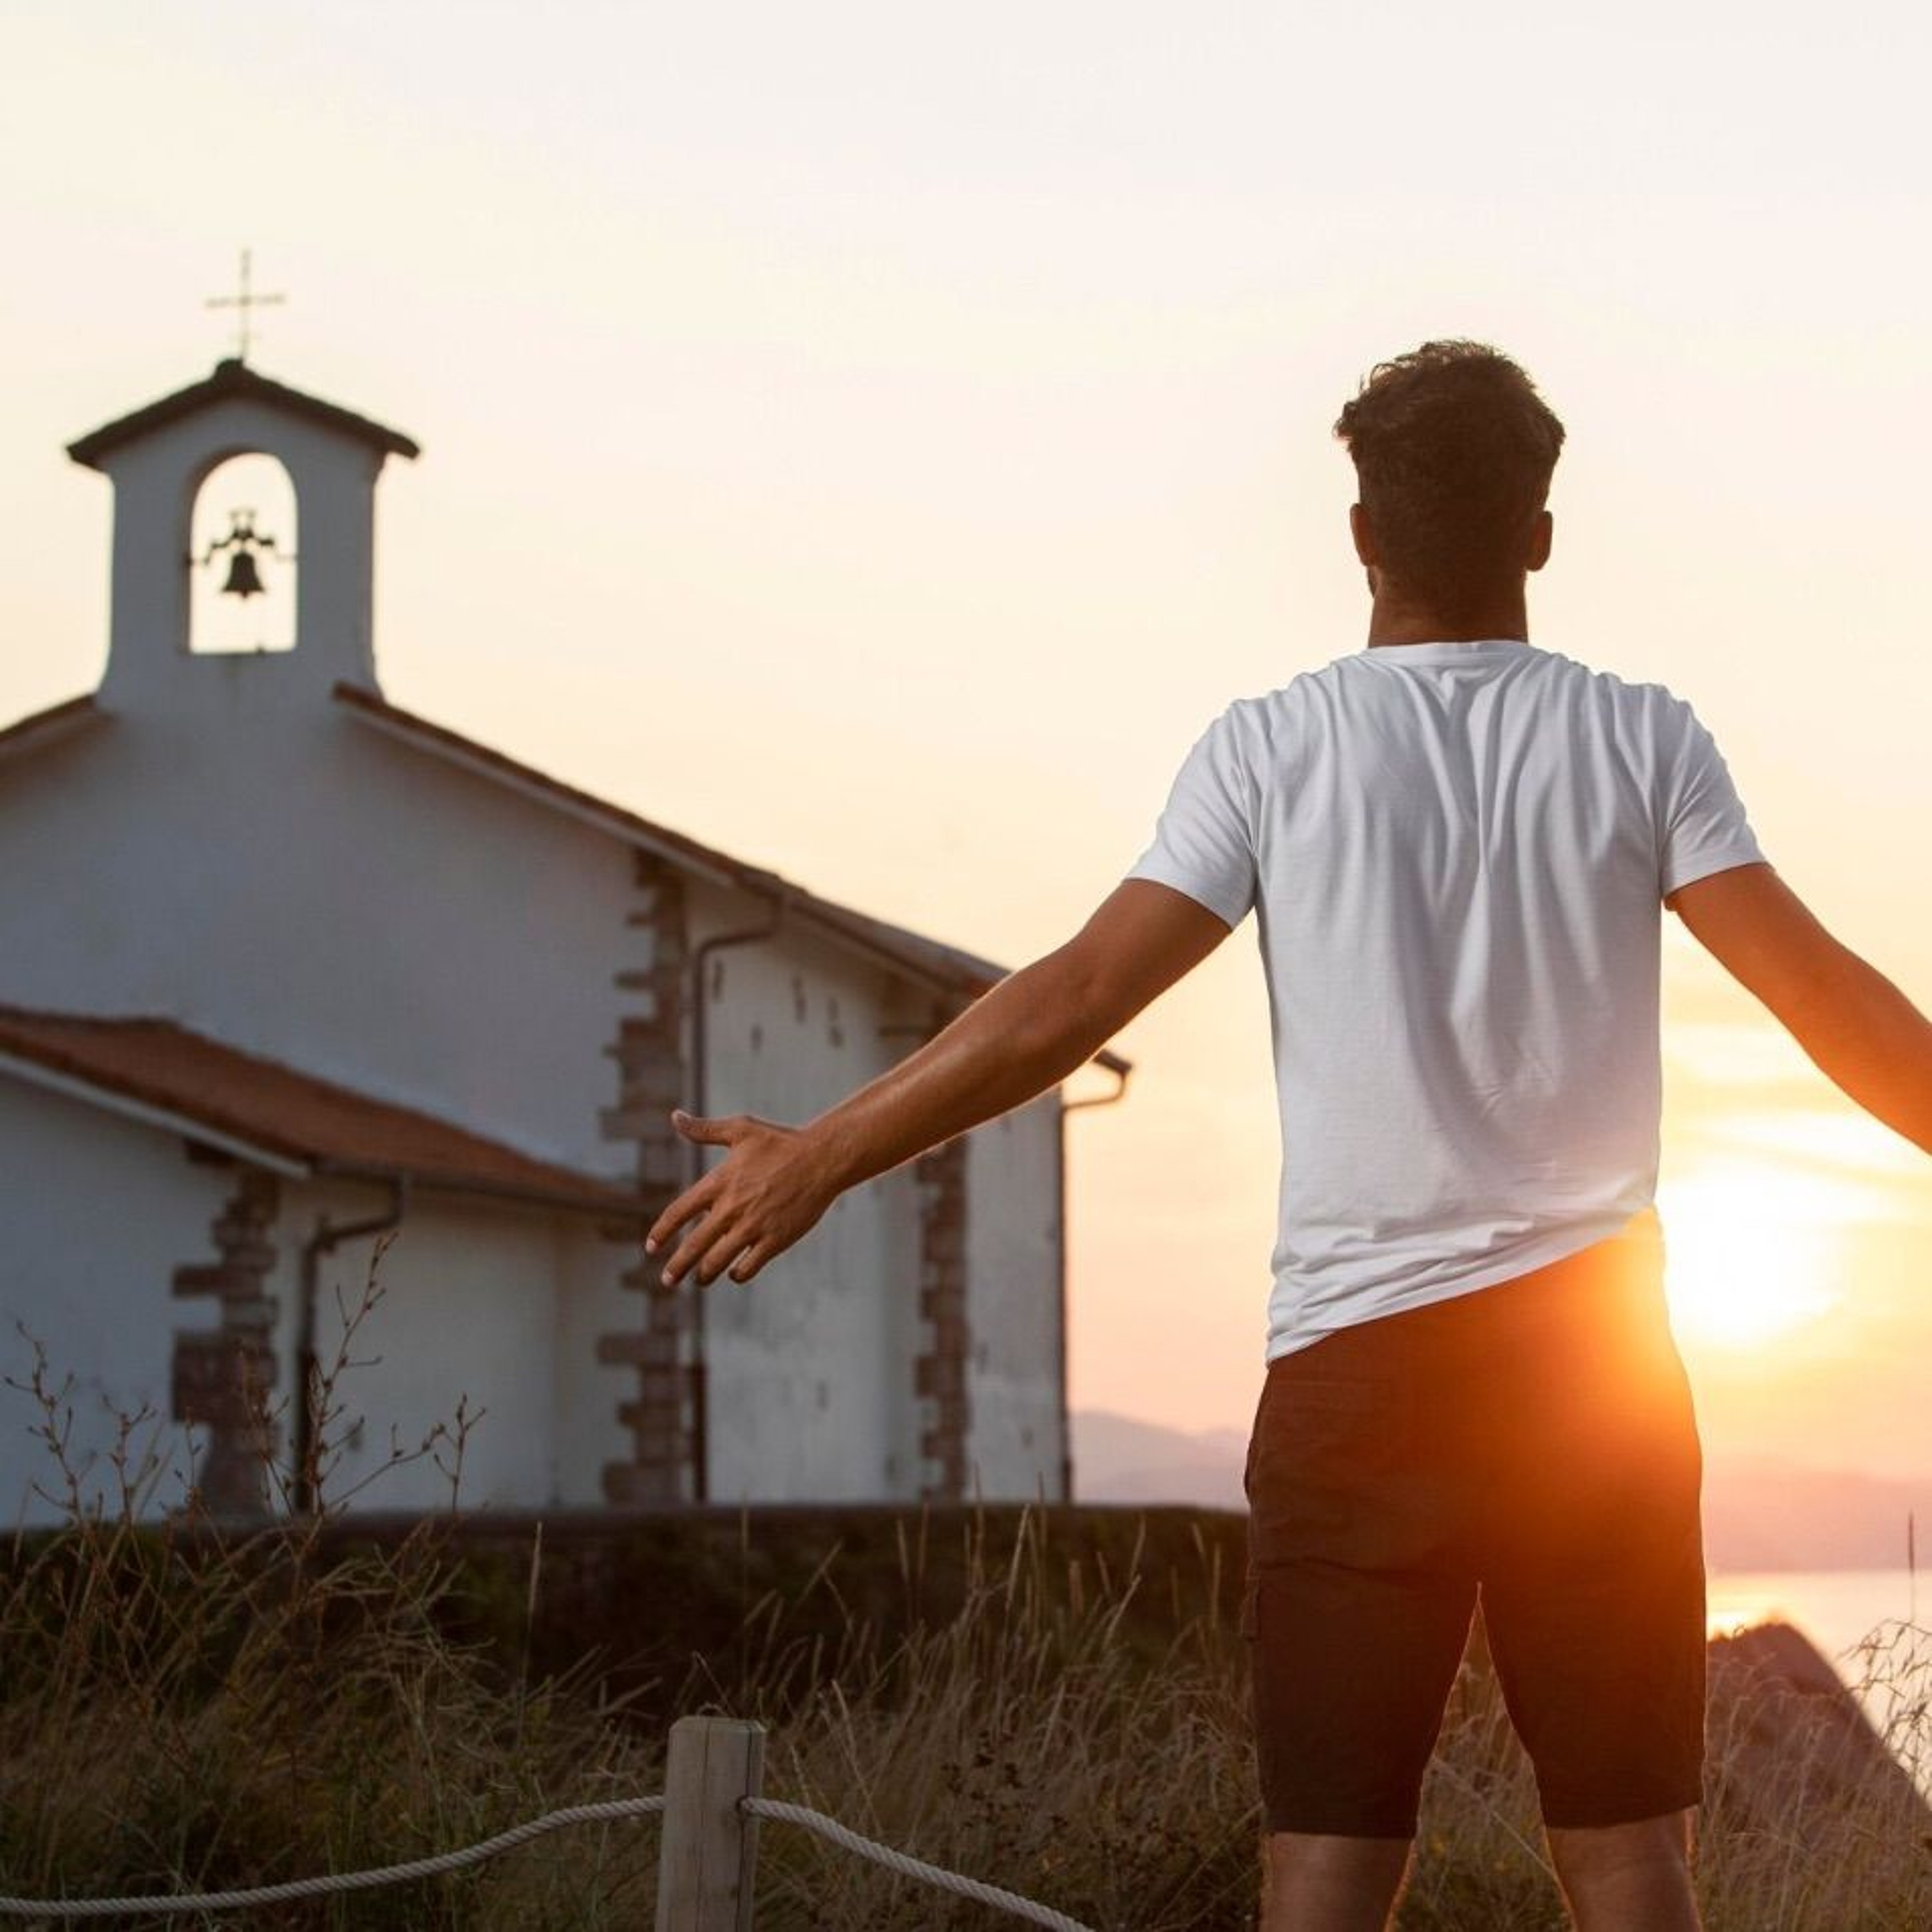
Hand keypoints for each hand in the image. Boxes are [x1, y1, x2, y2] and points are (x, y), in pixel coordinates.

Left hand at [644, 1110, 836, 1286]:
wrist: (822, 1159)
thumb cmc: (781, 1142)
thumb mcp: (741, 1129)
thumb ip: (704, 1129)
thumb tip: (675, 1116)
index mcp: (719, 1182)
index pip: (679, 1212)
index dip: (662, 1232)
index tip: (651, 1247)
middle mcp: (732, 1208)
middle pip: (693, 1246)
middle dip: (676, 1267)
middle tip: (667, 1280)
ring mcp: (753, 1227)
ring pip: (717, 1262)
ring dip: (704, 1275)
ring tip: (699, 1279)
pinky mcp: (775, 1241)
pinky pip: (747, 1268)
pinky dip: (736, 1274)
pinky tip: (734, 1272)